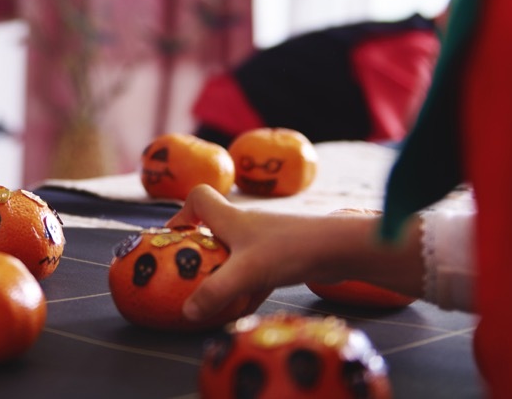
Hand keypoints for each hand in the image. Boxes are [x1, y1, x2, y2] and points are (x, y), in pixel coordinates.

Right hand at [168, 185, 328, 322]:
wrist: (338, 249)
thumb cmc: (288, 251)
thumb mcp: (245, 273)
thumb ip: (214, 292)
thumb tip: (186, 312)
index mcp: (230, 218)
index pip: (199, 198)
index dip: (181, 213)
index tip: (173, 237)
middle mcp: (245, 225)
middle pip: (215, 228)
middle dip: (200, 250)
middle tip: (188, 274)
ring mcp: (265, 241)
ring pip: (236, 254)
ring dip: (224, 271)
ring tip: (212, 297)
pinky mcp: (282, 258)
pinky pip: (256, 273)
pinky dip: (247, 290)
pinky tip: (243, 311)